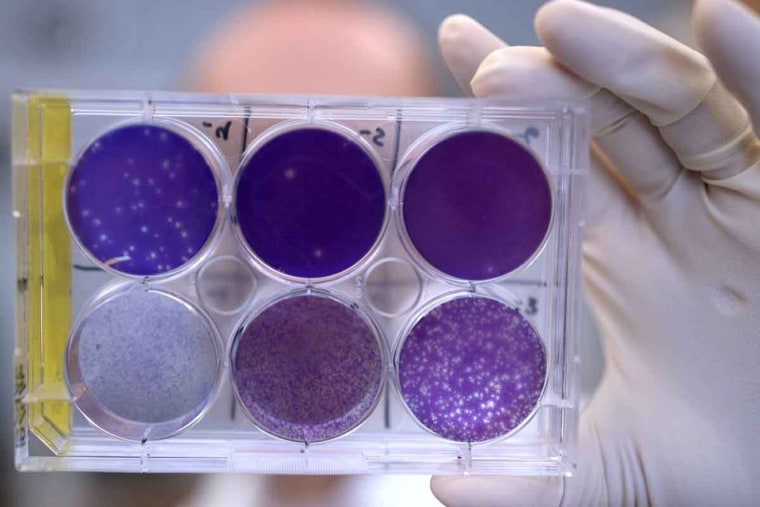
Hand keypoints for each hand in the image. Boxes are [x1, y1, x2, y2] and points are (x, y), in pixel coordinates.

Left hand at [433, 0, 759, 504]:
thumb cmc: (730, 461)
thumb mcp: (620, 471)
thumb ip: (534, 482)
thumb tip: (445, 491)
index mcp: (625, 254)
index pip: (556, 166)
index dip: (510, 114)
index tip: (453, 60)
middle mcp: (681, 213)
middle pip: (609, 124)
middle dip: (554, 81)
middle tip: (487, 62)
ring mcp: (746, 200)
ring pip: (685, 111)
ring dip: (632, 62)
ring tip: (563, 24)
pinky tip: (729, 21)